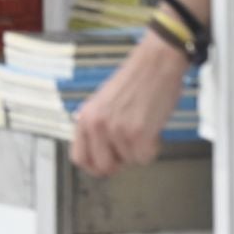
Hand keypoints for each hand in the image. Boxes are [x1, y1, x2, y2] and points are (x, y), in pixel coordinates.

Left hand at [72, 34, 189, 176]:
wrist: (154, 65)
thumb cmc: (133, 82)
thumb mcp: (101, 103)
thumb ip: (95, 126)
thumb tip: (93, 150)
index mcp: (84, 118)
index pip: (79, 159)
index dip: (95, 167)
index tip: (107, 166)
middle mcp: (96, 125)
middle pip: (104, 167)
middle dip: (120, 163)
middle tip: (129, 148)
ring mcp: (116, 130)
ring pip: (130, 162)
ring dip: (139, 149)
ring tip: (142, 126)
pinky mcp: (138, 133)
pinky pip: (145, 158)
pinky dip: (152, 148)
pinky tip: (152, 129)